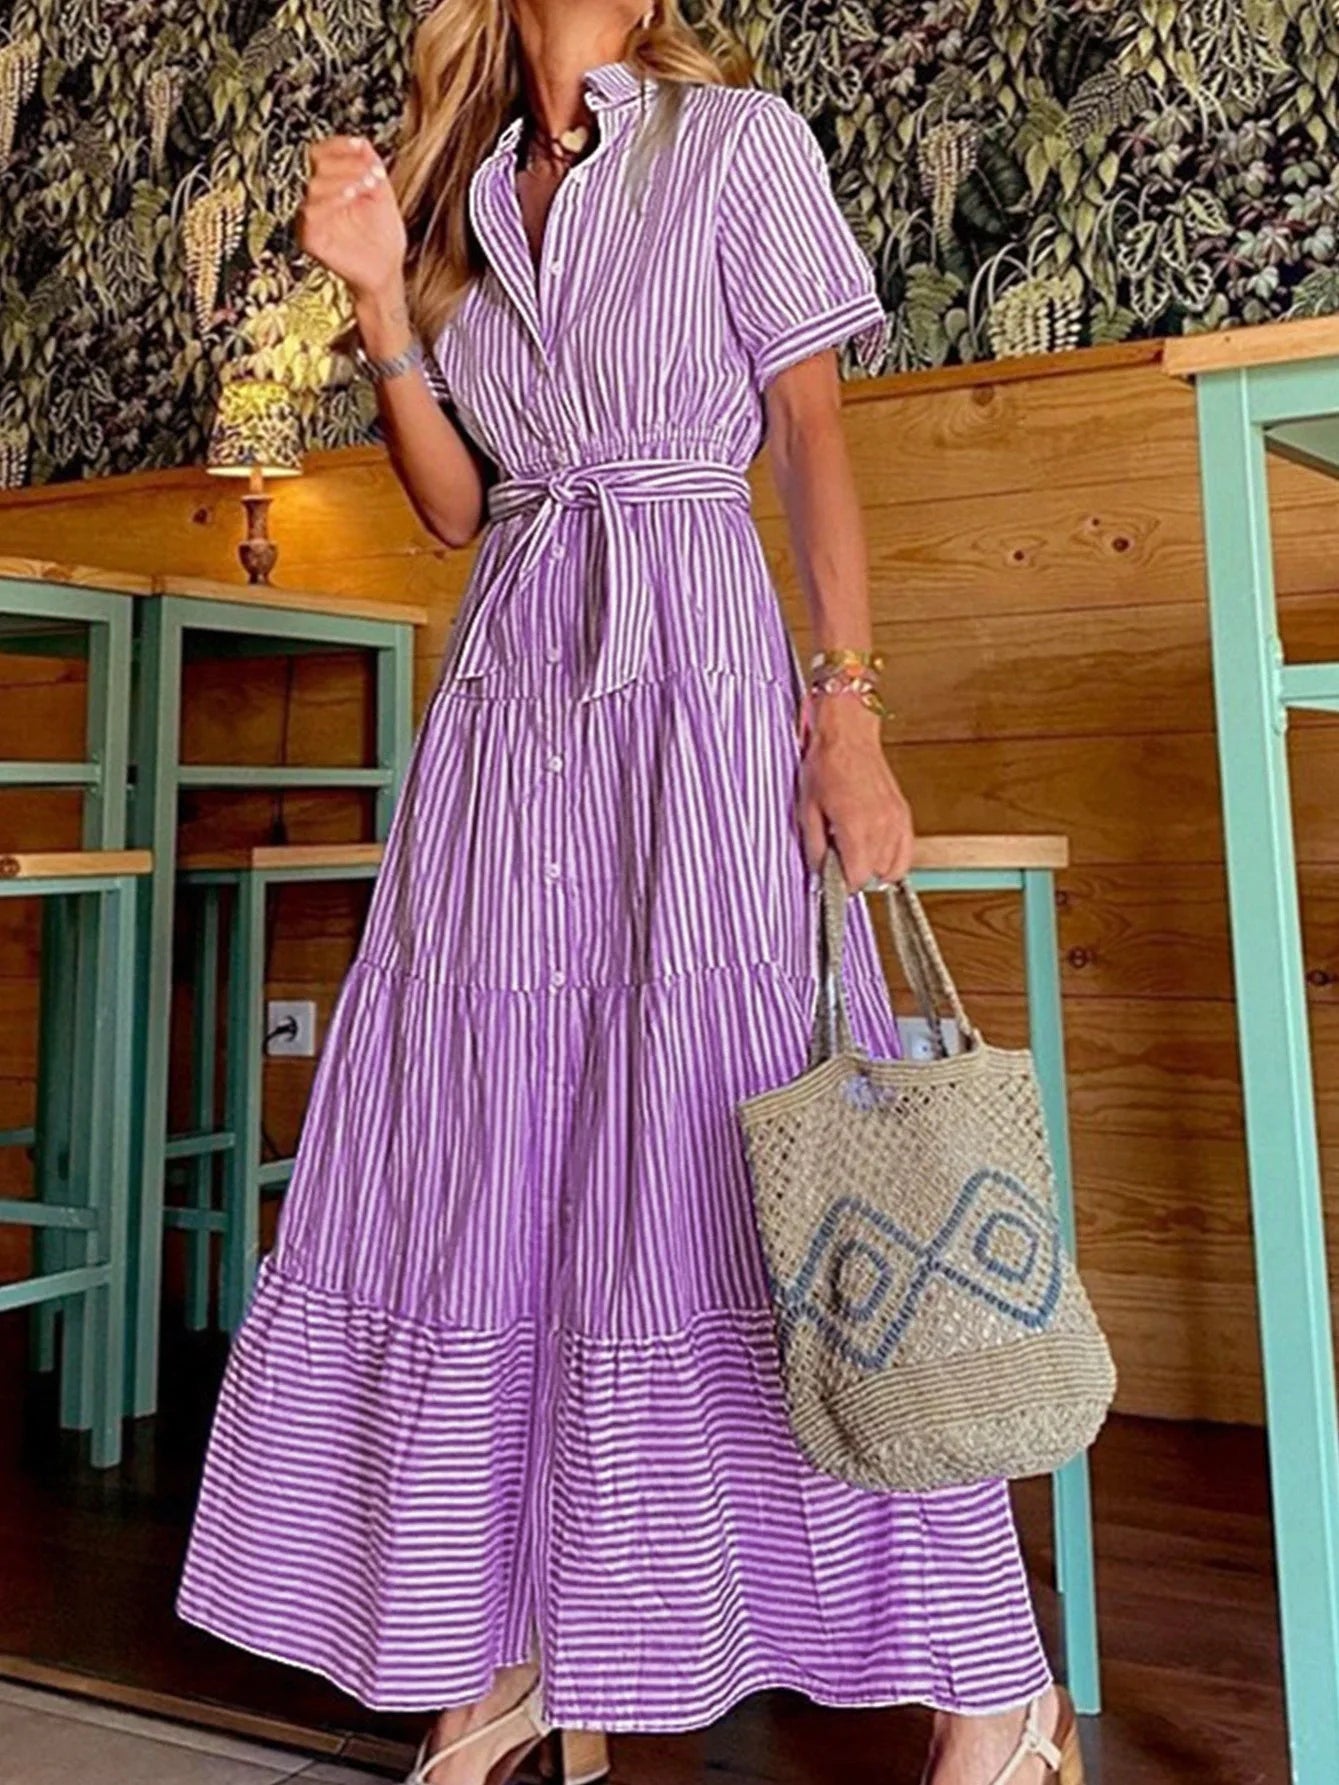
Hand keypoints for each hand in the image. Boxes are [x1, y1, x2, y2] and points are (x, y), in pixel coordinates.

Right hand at [296, 134, 406, 303]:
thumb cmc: (382, 237)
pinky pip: (311, 213)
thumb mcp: (381, 194)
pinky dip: (332, 200)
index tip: (360, 145)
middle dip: (346, 163)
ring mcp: (311, 217)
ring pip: (313, 185)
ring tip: (365, 186)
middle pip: (315, 163)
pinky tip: (351, 198)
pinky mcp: (310, 237)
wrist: (386, 271)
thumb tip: (362, 142)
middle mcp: (317, 197)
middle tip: (370, 173)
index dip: (339, 145)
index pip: (321, 152)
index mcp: (330, 183)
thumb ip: (371, 167)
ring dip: (342, 179)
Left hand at [796, 696, 914, 889]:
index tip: (833, 876)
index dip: (842, 883)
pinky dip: (894, 859)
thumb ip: (814, 847)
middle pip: (876, 876)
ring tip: (856, 851)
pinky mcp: (903, 814)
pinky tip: (877, 851)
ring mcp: (896, 820)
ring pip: (893, 867)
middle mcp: (881, 825)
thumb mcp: (806, 809)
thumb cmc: (826, 764)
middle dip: (857, 874)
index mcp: (856, 826)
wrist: (847, 735)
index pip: (858, 878)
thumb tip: (820, 871)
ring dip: (875, 867)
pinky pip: (907, 852)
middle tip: (840, 859)